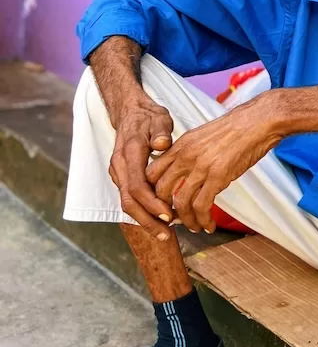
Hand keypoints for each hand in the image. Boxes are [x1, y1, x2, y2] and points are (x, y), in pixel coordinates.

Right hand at [109, 96, 174, 238]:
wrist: (129, 112)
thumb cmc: (147, 117)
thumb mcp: (159, 119)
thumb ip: (161, 131)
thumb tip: (162, 144)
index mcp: (129, 152)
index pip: (137, 185)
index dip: (152, 203)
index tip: (169, 214)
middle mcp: (120, 165)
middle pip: (129, 201)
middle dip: (147, 220)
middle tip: (166, 234)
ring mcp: (118, 172)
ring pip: (127, 202)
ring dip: (144, 219)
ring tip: (164, 232)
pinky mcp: (120, 176)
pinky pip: (129, 198)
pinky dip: (142, 210)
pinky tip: (157, 218)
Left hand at [145, 98, 279, 233]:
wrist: (257, 121)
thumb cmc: (236, 128)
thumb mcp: (203, 136)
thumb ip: (189, 152)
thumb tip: (184, 169)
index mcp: (181, 145)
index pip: (152, 172)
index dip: (153, 192)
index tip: (162, 202)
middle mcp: (186, 156)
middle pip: (161, 191)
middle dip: (165, 210)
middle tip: (174, 219)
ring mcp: (201, 167)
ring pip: (181, 203)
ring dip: (186, 220)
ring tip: (194, 227)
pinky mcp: (218, 177)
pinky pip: (202, 206)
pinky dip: (203, 220)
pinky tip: (209, 225)